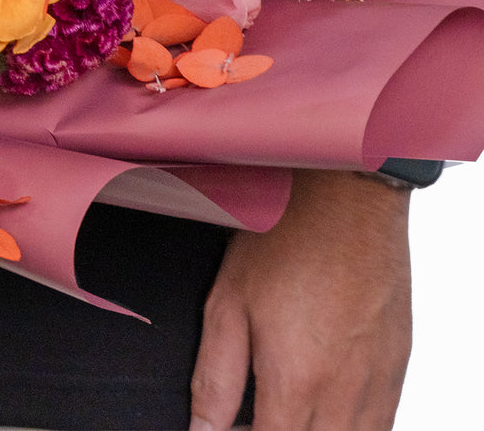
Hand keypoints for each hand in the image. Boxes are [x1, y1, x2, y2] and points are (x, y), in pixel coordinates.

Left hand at [190, 168, 411, 430]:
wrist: (346, 194)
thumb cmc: (285, 235)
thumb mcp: (228, 302)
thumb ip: (215, 378)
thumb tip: (202, 430)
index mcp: (296, 381)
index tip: (230, 425)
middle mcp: (345, 393)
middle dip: (280, 430)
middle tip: (258, 407)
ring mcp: (379, 383)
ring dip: (315, 429)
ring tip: (289, 404)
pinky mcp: (399, 366)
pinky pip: (381, 424)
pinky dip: (352, 424)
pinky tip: (325, 401)